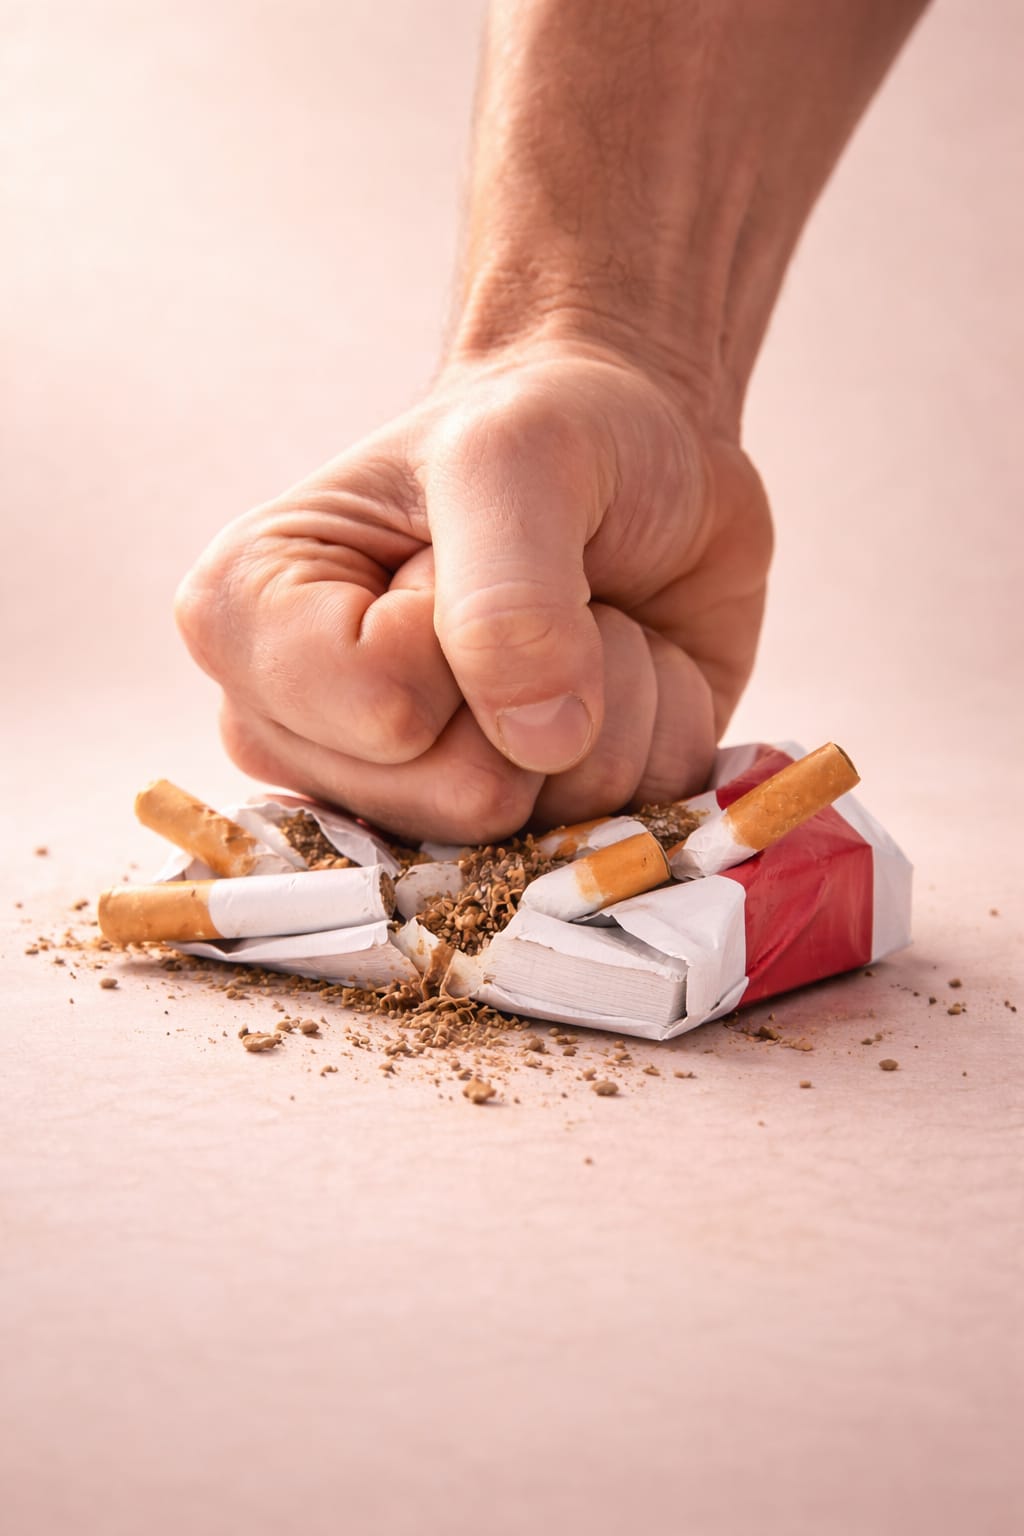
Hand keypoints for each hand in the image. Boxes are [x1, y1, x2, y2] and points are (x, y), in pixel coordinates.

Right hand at [175, 336, 770, 842]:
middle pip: (463, 797)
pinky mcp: (522, 825)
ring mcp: (413, 797)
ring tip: (582, 619)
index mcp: (248, 627)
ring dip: (609, 702)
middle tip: (536, 587)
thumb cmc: (548, 430)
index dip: (457, 634)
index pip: (381, 709)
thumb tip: (539, 742)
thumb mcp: (515, 455)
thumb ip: (507, 591)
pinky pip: (621, 828)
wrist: (644, 450)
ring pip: (549, 824)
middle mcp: (309, 738)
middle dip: (538, 678)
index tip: (454, 553)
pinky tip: (624, 666)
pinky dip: (654, 732)